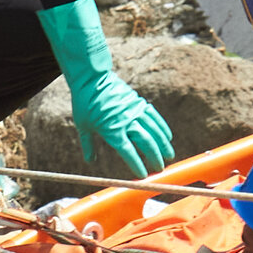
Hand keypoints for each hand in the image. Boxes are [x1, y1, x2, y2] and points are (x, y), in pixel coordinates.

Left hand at [35, 0, 174, 175]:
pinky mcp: (139, 102)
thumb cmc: (84, 102)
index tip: (143, 175)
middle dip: (154, 157)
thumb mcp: (82, 125)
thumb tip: (90, 161)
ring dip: (163, 145)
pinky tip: (167, 137)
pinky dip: (162, 128)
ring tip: (169, 156)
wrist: (92, 77)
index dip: (136, 164)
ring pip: (154, 130)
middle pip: (145, 142)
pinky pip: (154, 117)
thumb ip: (88, 144)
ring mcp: (134, 110)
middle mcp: (125, 121)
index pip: (127, 151)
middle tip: (159, 169)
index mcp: (111, 129)